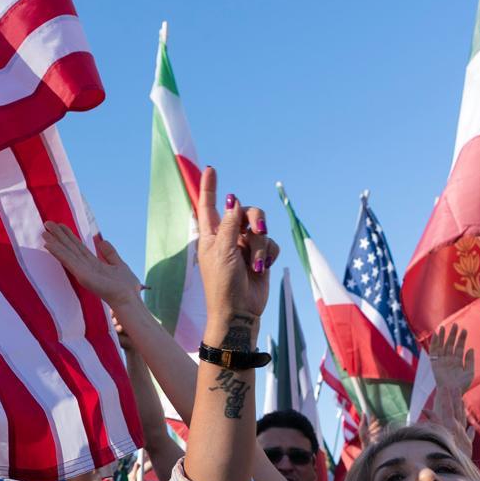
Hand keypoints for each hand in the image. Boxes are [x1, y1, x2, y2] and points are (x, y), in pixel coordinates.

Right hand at [42, 225, 143, 308]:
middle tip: (47, 223)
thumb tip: (103, 241)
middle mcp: (85, 266)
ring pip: (66, 253)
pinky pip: (68, 261)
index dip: (69, 236)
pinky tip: (49, 245)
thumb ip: (110, 254)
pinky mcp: (82, 275)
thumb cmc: (126, 287)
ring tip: (44, 233)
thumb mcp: (119, 265)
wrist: (129, 298)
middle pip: (70, 248)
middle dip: (59, 236)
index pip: (78, 247)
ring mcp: (82, 271)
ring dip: (55, 243)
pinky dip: (58, 252)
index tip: (60, 225)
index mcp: (93, 263)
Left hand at [198, 169, 276, 333]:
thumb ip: (230, 224)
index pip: (209, 205)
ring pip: (260, 228)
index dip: (209, 187)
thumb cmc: (222, 284)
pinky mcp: (260, 256)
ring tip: (255, 264)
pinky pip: (270, 243)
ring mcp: (245, 246)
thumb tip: (234, 201)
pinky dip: (268, 254)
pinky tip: (262, 268)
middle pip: (244, 211)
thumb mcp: (223, 251)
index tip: (210, 169)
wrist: (239, 311)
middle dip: (253, 218)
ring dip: (260, 245)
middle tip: (257, 228)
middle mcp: (228, 237)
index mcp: (211, 235)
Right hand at [428, 324, 475, 392]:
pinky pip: (433, 351)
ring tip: (444, 327)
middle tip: (456, 325)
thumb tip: (470, 348)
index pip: (459, 347)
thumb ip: (470, 360)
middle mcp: (449, 360)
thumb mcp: (470, 372)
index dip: (462, 339)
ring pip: (442, 346)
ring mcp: (441, 361)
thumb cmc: (462, 385)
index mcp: (457, 362)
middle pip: (450, 344)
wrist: (452, 392)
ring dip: (442, 337)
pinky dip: (434, 343)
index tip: (464, 330)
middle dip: (453, 335)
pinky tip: (435, 334)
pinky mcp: (435, 363)